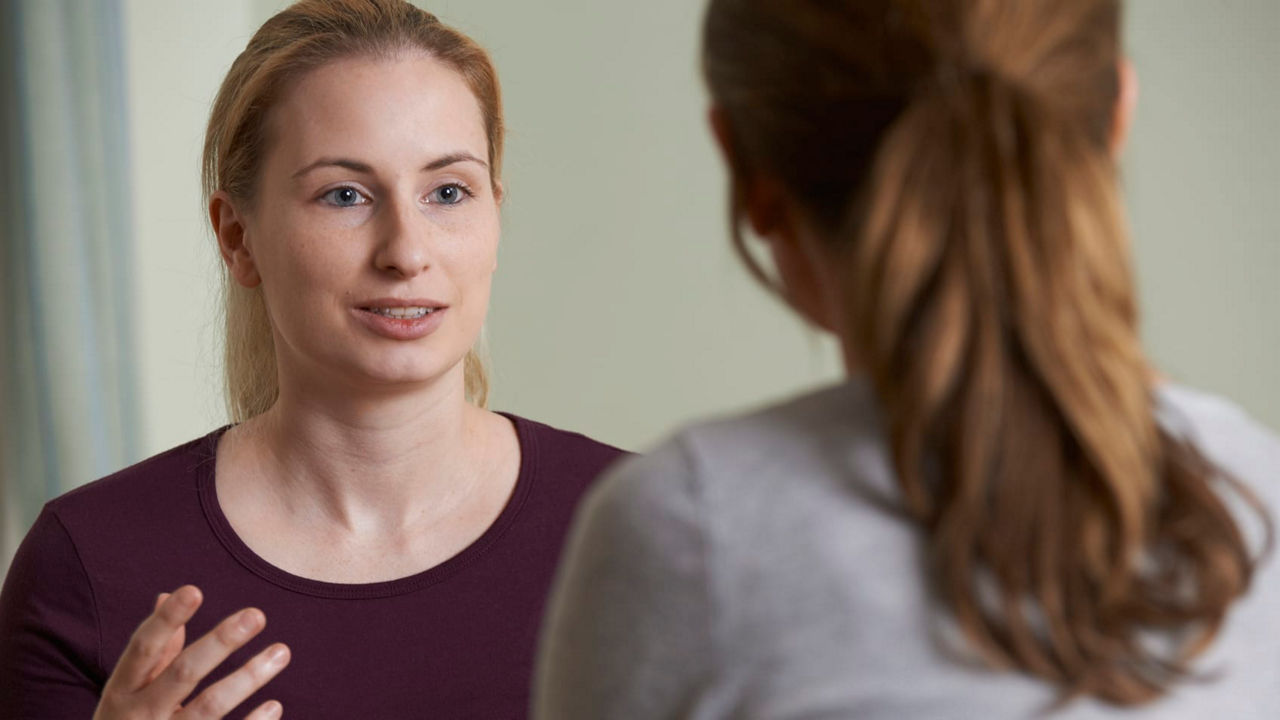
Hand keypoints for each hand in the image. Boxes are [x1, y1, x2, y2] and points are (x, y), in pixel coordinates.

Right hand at [93, 585, 290, 718]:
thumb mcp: (129, 691)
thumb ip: (154, 651)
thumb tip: (167, 595)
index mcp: (122, 690)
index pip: (144, 648)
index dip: (166, 620)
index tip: (194, 590)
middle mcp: (139, 716)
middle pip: (183, 674)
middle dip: (220, 643)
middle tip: (257, 614)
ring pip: (209, 707)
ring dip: (248, 678)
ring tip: (282, 651)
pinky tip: (274, 705)